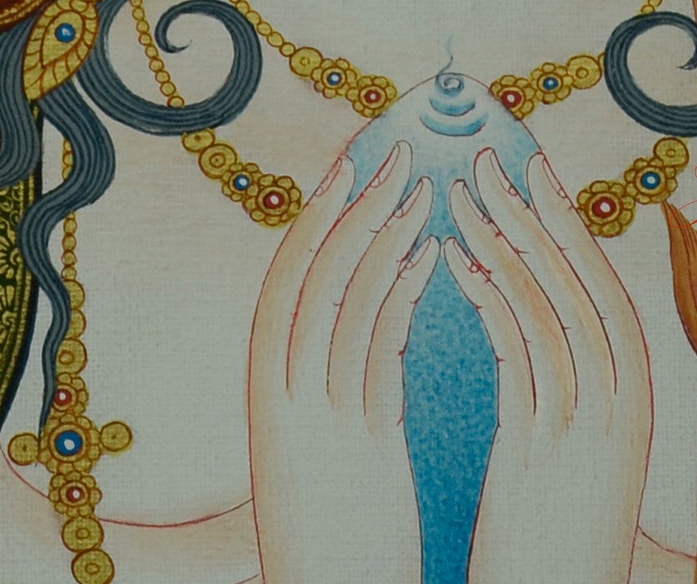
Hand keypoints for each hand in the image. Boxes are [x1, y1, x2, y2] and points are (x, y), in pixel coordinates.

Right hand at [249, 142, 437, 583]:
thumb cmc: (335, 543)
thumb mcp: (321, 454)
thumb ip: (336, 386)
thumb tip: (369, 316)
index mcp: (268, 398)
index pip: (286, 282)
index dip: (317, 218)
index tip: (349, 165)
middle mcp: (282, 401)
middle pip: (312, 278)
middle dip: (353, 209)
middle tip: (393, 153)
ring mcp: (317, 423)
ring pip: (344, 304)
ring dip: (384, 238)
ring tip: (422, 191)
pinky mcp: (358, 449)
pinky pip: (377, 353)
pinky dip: (399, 296)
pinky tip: (428, 261)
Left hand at [447, 148, 652, 583]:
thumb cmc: (566, 538)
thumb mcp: (585, 452)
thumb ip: (572, 386)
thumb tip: (533, 314)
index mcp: (635, 393)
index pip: (601, 281)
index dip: (565, 219)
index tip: (533, 167)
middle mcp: (620, 398)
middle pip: (575, 279)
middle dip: (530, 212)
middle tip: (488, 159)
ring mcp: (584, 423)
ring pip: (544, 304)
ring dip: (499, 243)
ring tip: (459, 199)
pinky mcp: (541, 450)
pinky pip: (519, 353)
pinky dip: (491, 300)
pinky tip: (459, 268)